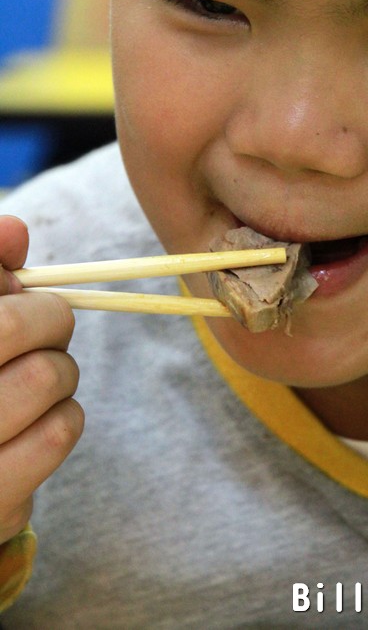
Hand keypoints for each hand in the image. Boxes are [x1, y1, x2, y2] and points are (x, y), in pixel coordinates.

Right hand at [0, 215, 83, 544]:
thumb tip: (14, 232)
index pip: (4, 312)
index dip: (22, 294)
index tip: (21, 295)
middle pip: (24, 334)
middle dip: (50, 322)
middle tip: (44, 329)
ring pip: (52, 384)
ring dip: (60, 374)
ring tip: (35, 379)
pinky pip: (60, 434)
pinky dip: (63, 417)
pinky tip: (36, 422)